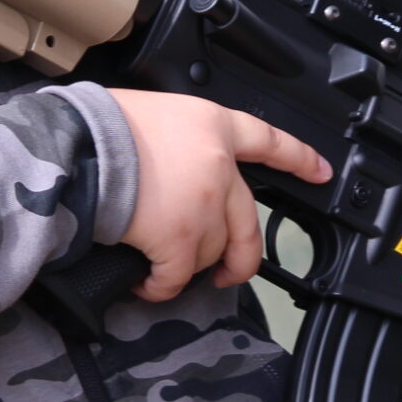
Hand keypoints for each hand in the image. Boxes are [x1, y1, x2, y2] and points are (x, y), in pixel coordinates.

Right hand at [102, 89, 330, 302]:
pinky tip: (145, 284)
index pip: (268, 140)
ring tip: (158, 268)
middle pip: (248, 224)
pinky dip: (161, 287)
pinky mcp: (182, 241)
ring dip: (185, 267)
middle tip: (232, 274)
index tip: (320, 171)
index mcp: (213, 126)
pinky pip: (177, 278)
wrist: (81, 149)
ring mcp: (205, 207)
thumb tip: (170, 170)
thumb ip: (178, 142)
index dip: (297, 158)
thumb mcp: (151, 114)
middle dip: (242, 258)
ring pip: (211, 253)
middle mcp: (219, 167)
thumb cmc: (100, 126)